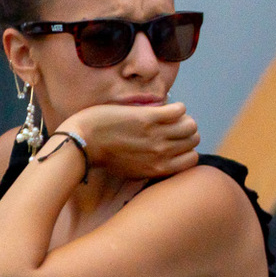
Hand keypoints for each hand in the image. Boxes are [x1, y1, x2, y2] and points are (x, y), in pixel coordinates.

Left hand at [59, 102, 199, 178]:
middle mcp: (162, 154)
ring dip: (183, 118)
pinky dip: (177, 107)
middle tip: (173, 126)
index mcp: (159, 168)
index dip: (187, 148)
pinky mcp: (148, 118)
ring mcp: (156, 135)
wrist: (82, 142)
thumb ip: (154, 165)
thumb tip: (170, 156)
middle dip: (186, 132)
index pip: (193, 158)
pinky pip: (179, 110)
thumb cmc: (105, 155)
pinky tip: (166, 107)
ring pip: (190, 125)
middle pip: (194, 139)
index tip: (176, 142)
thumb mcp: (134, 169)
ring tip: (171, 116)